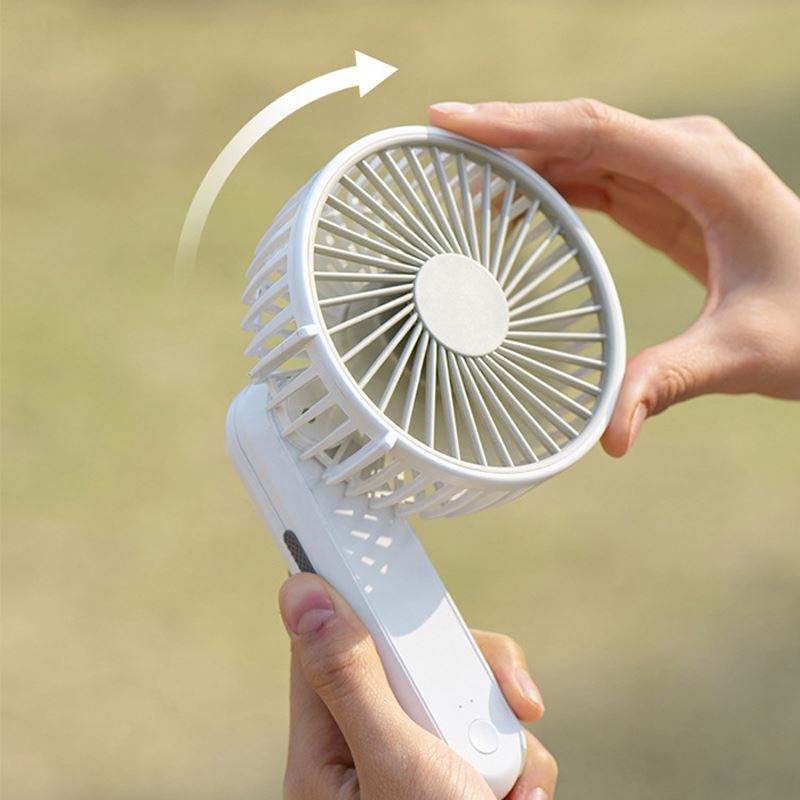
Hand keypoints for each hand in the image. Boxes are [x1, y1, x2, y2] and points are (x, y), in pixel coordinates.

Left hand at [279, 572, 556, 799]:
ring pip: (459, 694)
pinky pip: (490, 732)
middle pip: (408, 662)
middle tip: (501, 703)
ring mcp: (419, 761)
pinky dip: (520, 757)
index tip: (379, 563)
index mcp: (327, 751)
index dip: (358, 603)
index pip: (330, 646)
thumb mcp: (395, 765)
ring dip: (502, 728)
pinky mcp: (460, 773)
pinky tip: (522, 796)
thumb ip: (351, 677)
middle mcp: (371, 750)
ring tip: (512, 787)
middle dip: (463, 675)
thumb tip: (299, 592)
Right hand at [428, 99, 799, 454]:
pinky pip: (592, 175)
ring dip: (520, 160)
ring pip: (579, 148)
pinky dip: (546, 183)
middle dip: (503, 134)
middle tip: (435, 145)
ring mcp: (675, 170)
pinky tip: (511, 204)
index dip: (515, 122)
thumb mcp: (745, 353)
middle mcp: (687, 155)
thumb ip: (670, 382)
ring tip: (459, 185)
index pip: (592, 130)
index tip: (449, 120)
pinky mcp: (665, 193)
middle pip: (575, 129)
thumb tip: (610, 439)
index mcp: (706, 171)